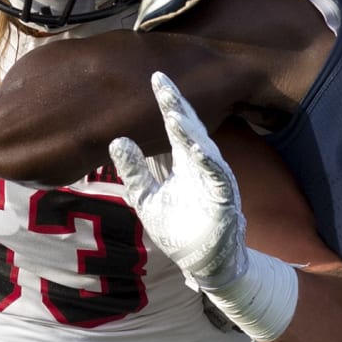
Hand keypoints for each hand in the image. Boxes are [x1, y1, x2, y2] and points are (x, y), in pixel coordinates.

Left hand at [109, 71, 248, 291]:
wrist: (203, 263)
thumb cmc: (178, 229)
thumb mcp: (146, 199)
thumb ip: (133, 171)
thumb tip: (117, 140)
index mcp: (183, 162)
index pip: (174, 127)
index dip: (167, 103)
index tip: (156, 77)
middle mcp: (201, 165)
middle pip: (190, 129)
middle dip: (177, 106)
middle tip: (163, 81)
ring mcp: (214, 180)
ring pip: (204, 149)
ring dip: (191, 132)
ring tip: (175, 115)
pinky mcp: (225, 199)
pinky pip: (218, 176)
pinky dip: (208, 162)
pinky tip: (197, 149)